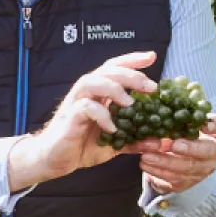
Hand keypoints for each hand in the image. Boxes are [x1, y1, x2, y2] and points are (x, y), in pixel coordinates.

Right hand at [7, 51, 159, 191]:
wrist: (56, 160)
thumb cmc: (82, 146)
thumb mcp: (115, 144)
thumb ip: (135, 140)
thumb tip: (160, 141)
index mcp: (99, 93)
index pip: (115, 68)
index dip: (133, 60)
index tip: (152, 56)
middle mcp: (87, 92)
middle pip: (108, 71)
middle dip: (131, 75)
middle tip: (151, 87)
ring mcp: (76, 102)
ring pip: (93, 81)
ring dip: (114, 89)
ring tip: (131, 104)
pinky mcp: (70, 116)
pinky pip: (85, 107)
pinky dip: (102, 115)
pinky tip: (112, 129)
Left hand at [137, 114, 215, 194]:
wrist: (172, 158)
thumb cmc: (177, 132)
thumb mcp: (177, 121)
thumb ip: (173, 115)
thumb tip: (153, 105)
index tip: (205, 125)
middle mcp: (214, 151)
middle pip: (209, 150)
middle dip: (190, 148)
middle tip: (174, 145)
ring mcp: (202, 168)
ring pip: (188, 166)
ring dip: (165, 161)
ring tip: (146, 155)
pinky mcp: (188, 181)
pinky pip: (174, 178)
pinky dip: (158, 171)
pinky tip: (145, 164)